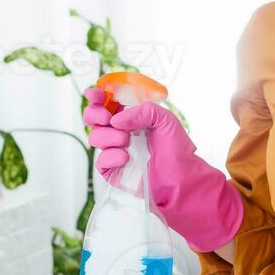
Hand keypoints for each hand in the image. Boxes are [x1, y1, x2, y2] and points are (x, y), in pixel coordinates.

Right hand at [82, 87, 242, 251]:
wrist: (180, 180)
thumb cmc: (176, 149)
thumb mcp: (166, 120)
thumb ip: (144, 111)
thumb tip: (116, 118)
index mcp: (131, 117)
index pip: (107, 103)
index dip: (98, 96)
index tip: (95, 95)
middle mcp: (120, 132)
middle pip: (93, 118)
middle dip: (95, 114)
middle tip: (107, 118)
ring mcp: (114, 151)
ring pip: (95, 137)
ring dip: (108, 136)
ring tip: (127, 141)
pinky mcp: (112, 170)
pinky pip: (100, 160)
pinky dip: (111, 156)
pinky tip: (126, 158)